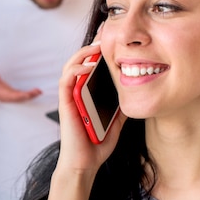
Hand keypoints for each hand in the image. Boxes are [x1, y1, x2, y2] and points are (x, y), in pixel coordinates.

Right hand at [0, 68, 41, 102]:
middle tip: (37, 92)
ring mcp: (9, 96)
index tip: (26, 95)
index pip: (9, 96)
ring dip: (31, 96)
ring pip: (21, 98)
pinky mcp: (13, 94)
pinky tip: (37, 91)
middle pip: (18, 99)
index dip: (18, 96)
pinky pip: (22, 96)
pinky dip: (30, 94)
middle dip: (27, 96)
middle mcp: (5, 97)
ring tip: (39, 91)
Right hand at [55, 29, 127, 186]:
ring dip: (82, 53)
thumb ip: (120, 107)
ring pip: (70, 66)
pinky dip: (75, 69)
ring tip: (97, 46)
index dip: (98, 52)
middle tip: (107, 35)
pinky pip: (66, 80)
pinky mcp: (65, 103)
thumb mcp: (115, 122)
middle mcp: (76, 92)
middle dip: (92, 46)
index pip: (90, 67)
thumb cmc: (96, 144)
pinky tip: (88, 66)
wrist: (85, 163)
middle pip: (80, 61)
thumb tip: (134, 94)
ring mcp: (69, 97)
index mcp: (87, 94)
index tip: (112, 41)